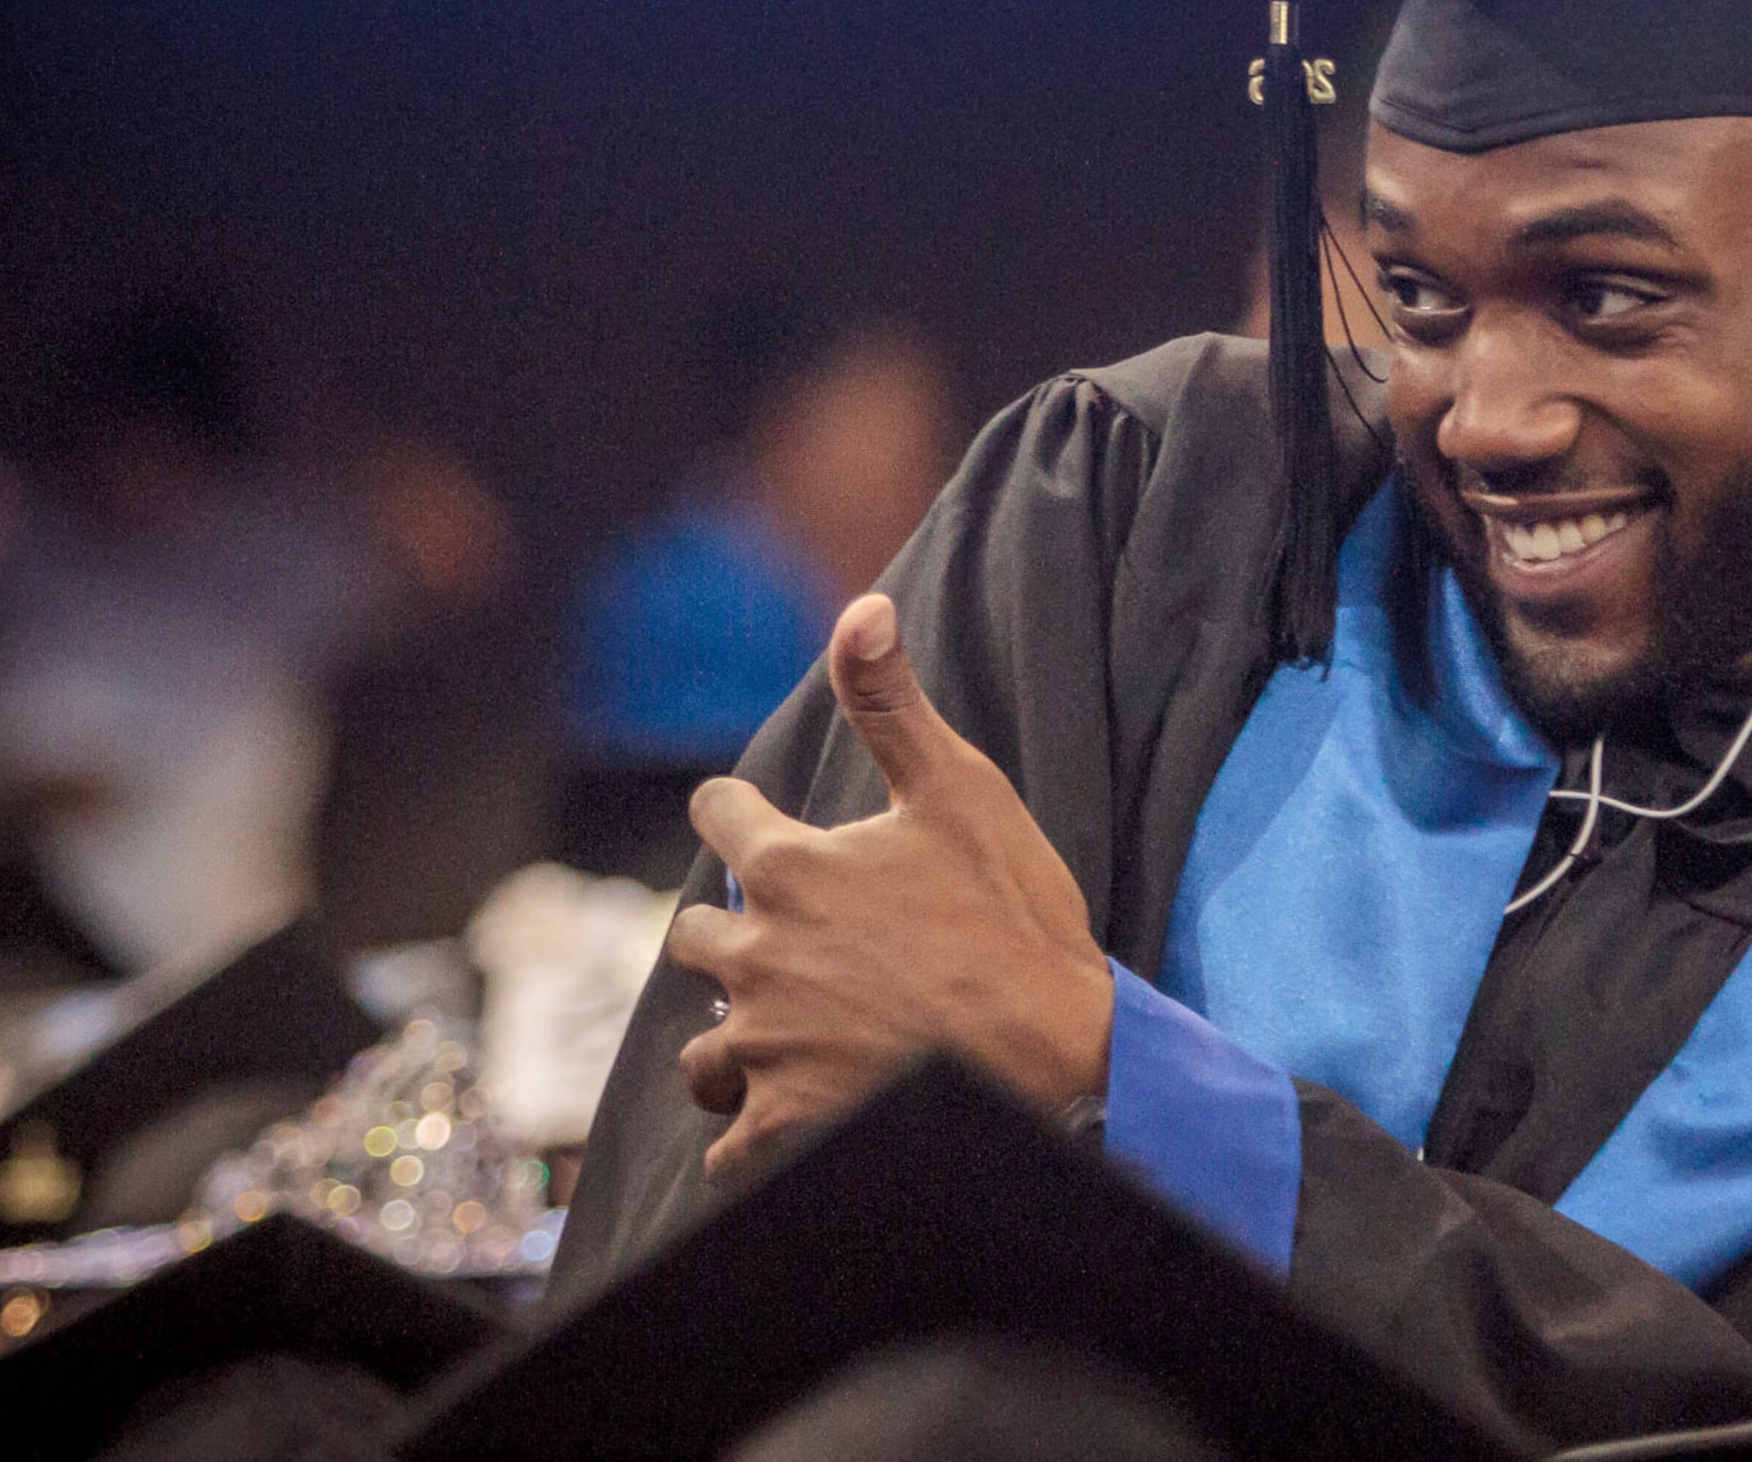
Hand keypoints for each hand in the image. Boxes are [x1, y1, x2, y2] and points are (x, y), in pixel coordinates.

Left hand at [665, 595, 1112, 1177]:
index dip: (740, 815)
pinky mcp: (781, 1125)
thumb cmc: (1012, 921)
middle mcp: (757, 956)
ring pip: (703, 1051)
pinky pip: (726, 1146)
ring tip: (785, 1044)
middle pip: (694, 938)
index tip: (758, 827)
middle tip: (792, 953)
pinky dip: (748, 1139)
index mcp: (790, 869)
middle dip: (733, 940)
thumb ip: (894, 704)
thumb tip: (860, 606)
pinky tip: (789, 1125)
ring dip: (732, 1046)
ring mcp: (765, 1047)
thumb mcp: (961, 793)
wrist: (1058, 1058)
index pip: (717, 814)